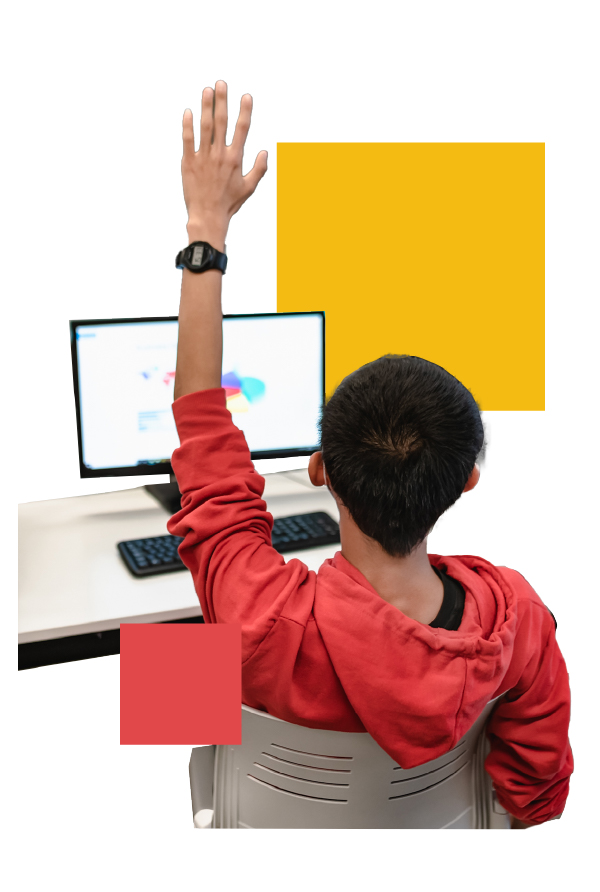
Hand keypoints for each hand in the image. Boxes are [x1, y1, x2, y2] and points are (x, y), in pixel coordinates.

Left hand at [181, 80, 267, 236]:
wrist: (208, 216)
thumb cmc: (229, 203)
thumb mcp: (249, 188)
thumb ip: (259, 169)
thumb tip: (265, 152)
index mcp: (235, 159)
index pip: (242, 129)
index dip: (245, 111)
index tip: (246, 96)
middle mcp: (220, 155)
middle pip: (221, 122)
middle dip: (222, 101)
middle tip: (222, 83)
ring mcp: (203, 157)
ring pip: (205, 127)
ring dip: (205, 106)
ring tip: (207, 90)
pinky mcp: (188, 162)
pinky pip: (187, 139)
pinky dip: (188, 125)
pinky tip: (188, 112)